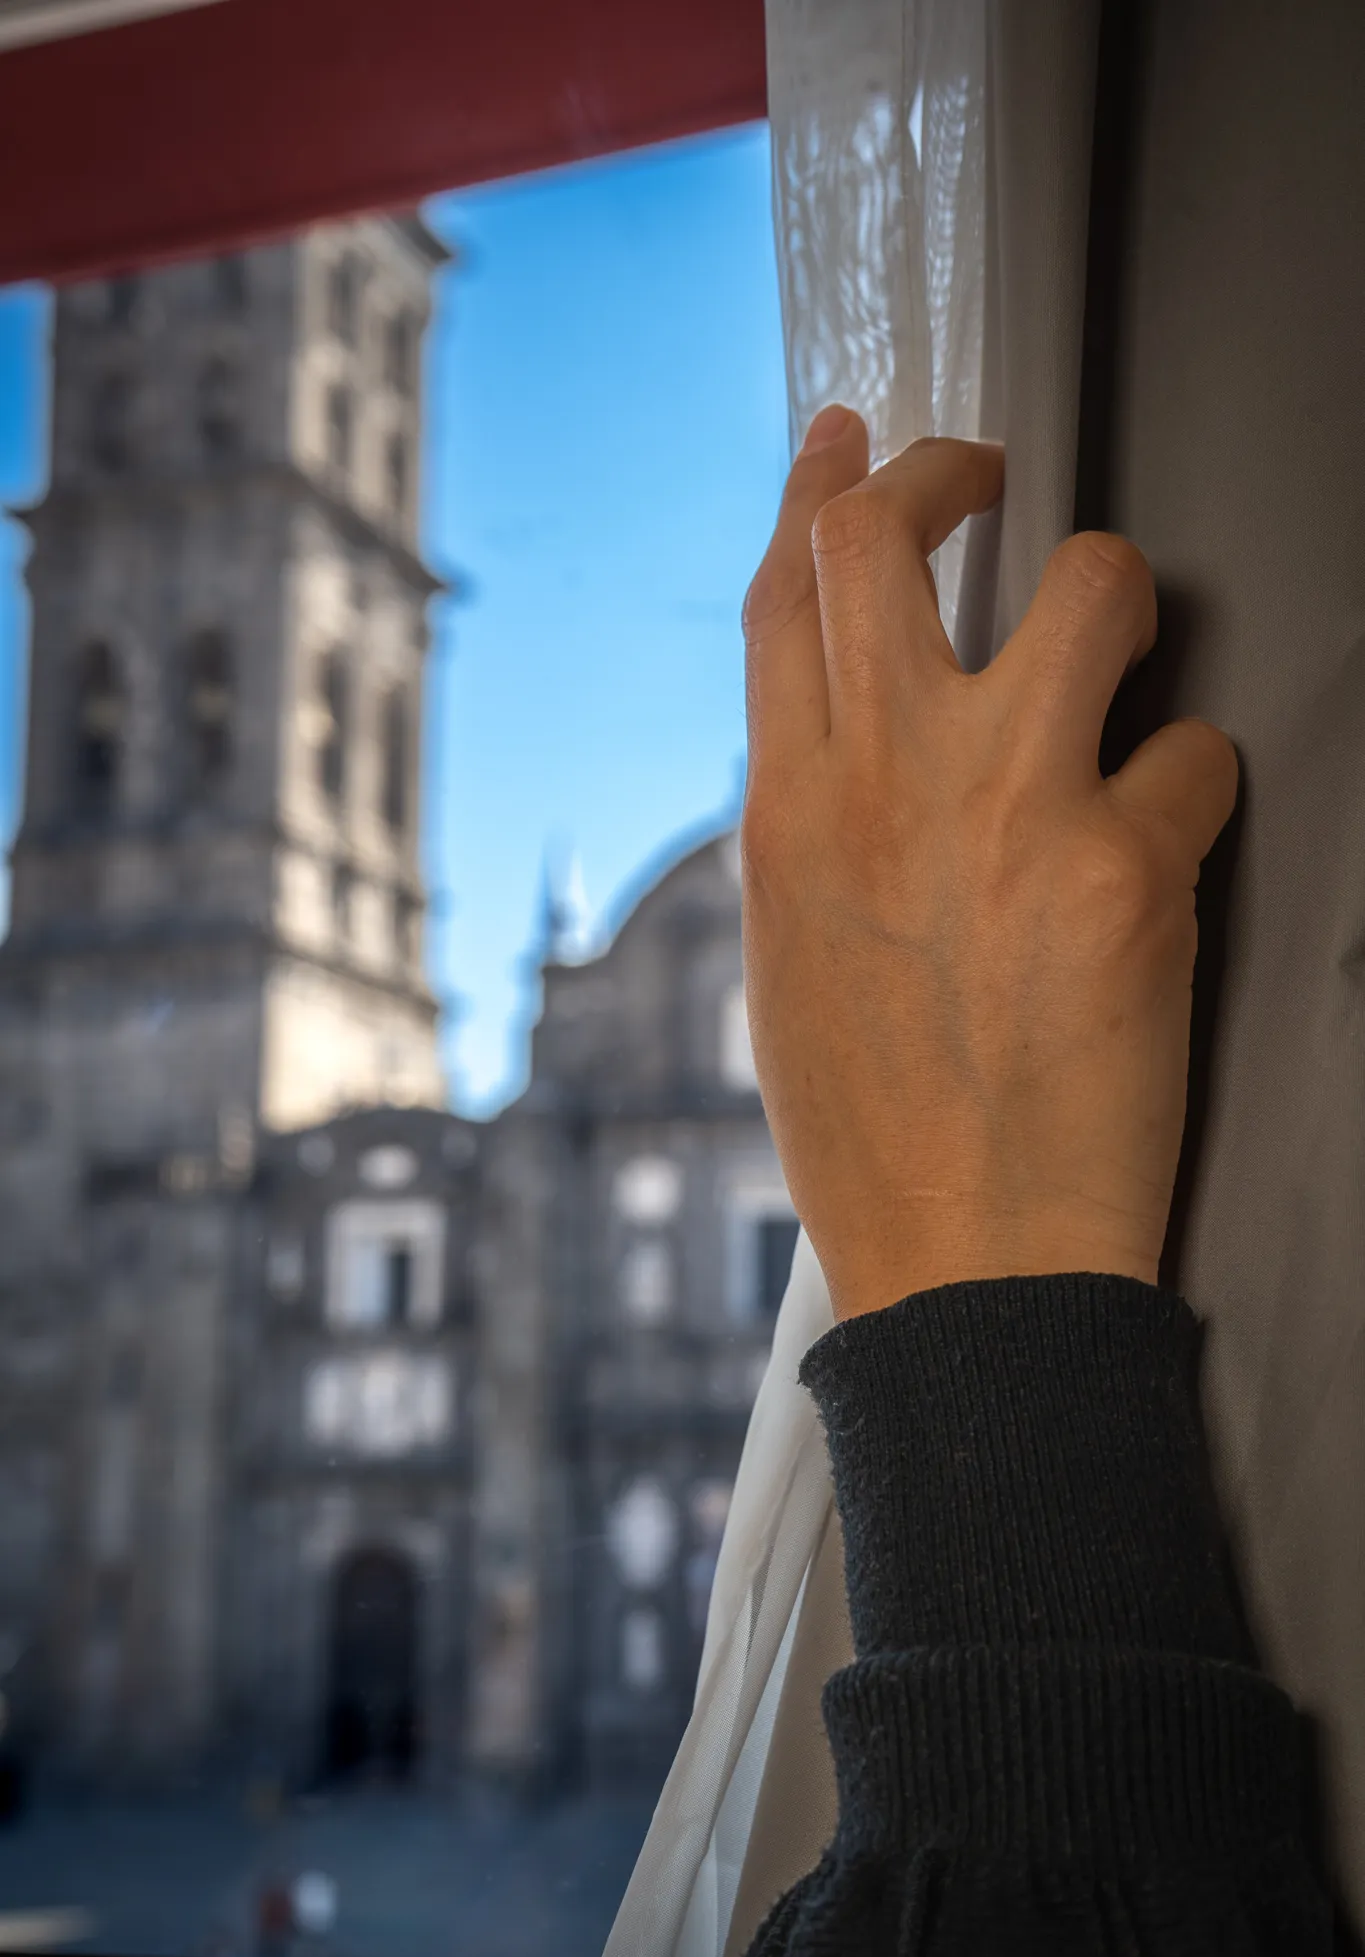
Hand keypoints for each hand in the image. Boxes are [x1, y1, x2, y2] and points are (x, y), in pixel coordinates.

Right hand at [741, 406, 1237, 1321]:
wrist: (969, 1267)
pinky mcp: (1127, 868)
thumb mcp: (791, 967)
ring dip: (1113, 594)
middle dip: (946, 471)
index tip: (846, 442)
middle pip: (894, 540)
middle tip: (985, 473)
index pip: (783, 599)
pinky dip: (1193, 787)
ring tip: (1116, 645)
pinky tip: (1169, 848)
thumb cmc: (878, 1144)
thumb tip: (859, 750)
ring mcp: (1008, 813)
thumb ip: (816, 834)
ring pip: (1087, 587)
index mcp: (788, 817)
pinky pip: (1197, 752)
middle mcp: (885, 788)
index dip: (816, 492)